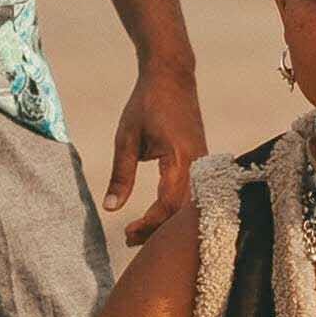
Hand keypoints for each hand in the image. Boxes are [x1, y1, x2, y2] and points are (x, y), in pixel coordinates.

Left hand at [106, 53, 205, 238]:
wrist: (172, 75)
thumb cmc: (147, 103)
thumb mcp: (126, 138)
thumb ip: (121, 175)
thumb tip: (111, 209)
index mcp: (180, 157)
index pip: (168, 204)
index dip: (149, 224)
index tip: (127, 233)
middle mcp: (199, 163)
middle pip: (182, 212)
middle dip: (157, 231)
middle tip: (130, 241)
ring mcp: (204, 163)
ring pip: (189, 205)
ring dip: (166, 222)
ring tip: (139, 232)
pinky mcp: (202, 162)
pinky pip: (193, 194)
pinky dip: (175, 210)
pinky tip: (156, 217)